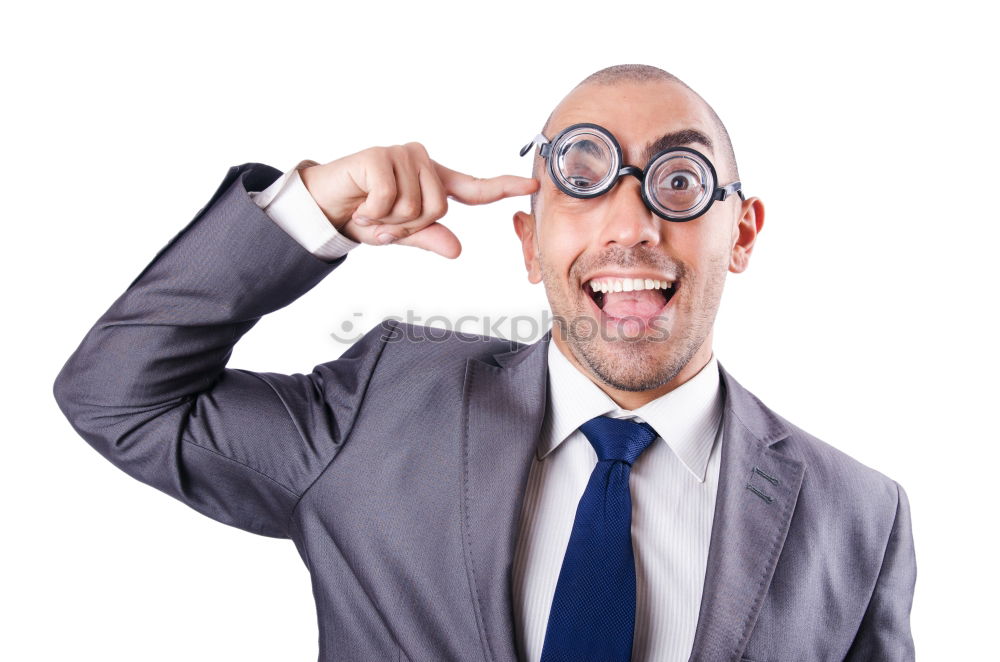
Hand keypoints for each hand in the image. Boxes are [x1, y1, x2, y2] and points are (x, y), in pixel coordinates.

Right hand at [299, 142, 538, 258]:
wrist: (324, 205)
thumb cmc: (365, 216)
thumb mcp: (400, 234)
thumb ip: (428, 238)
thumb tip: (457, 250)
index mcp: (434, 181)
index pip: (475, 188)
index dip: (504, 187)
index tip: (532, 185)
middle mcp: (422, 162)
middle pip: (440, 209)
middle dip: (409, 227)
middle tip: (383, 222)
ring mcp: (402, 155)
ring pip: (416, 207)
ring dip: (389, 221)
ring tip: (370, 212)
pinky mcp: (381, 156)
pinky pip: (392, 201)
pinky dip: (373, 213)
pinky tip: (360, 206)